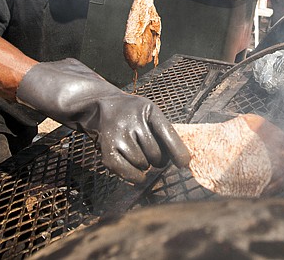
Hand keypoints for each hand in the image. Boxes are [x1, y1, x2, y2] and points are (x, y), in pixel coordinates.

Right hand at [17, 59, 189, 183]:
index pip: (168, 133)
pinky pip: (127, 171)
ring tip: (136, 153)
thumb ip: (164, 132)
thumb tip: (182, 160)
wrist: (98, 105)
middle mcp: (133, 120)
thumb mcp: (148, 113)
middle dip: (157, 159)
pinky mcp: (107, 148)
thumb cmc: (130, 114)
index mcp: (149, 110)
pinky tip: (136, 173)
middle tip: (150, 153)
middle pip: (156, 154)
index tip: (184, 164)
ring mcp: (118, 134)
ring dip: (144, 165)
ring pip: (143, 164)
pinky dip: (134, 176)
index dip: (178, 152)